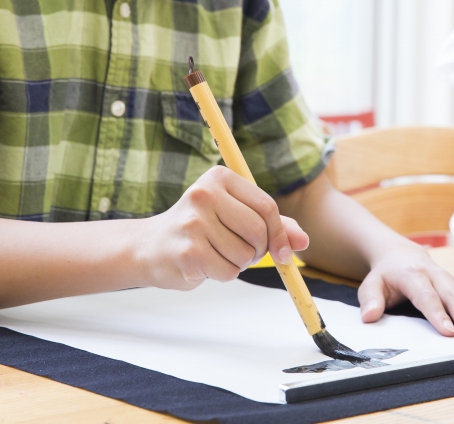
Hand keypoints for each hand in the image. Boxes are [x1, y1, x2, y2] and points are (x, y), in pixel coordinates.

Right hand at [140, 166, 308, 289]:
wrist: (150, 247)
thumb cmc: (200, 228)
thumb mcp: (235, 215)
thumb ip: (272, 225)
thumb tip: (303, 241)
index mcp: (219, 178)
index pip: (267, 206)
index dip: (280, 233)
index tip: (282, 251)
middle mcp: (204, 195)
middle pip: (258, 231)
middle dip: (259, 250)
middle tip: (242, 252)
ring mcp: (194, 223)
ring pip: (245, 254)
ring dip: (239, 263)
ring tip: (217, 254)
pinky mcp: (188, 251)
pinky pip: (228, 271)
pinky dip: (224, 274)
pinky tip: (204, 263)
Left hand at [356, 245, 453, 338]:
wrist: (399, 253)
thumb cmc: (385, 274)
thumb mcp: (371, 284)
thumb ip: (370, 299)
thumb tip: (369, 317)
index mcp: (412, 275)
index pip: (426, 296)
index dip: (437, 314)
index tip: (448, 331)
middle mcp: (434, 274)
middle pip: (453, 295)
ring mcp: (449, 278)